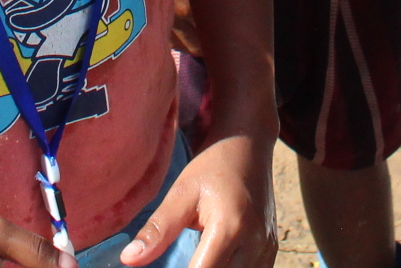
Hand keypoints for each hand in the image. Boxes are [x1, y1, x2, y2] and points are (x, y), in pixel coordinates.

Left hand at [121, 134, 274, 267]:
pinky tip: (216, 262)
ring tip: (197, 259)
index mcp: (229, 228)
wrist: (249, 144)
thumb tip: (129, 260)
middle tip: (180, 262)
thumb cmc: (213, 166)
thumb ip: (158, 229)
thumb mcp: (181, 192)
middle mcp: (254, 243)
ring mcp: (266, 247)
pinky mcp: (271, 248)